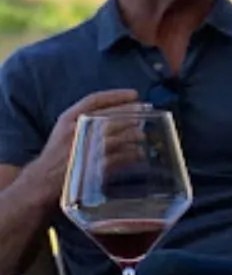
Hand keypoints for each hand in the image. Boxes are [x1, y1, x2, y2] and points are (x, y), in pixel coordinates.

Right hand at [25, 89, 139, 207]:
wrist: (43, 180)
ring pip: (118, 137)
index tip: (134, 94)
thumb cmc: (59, 154)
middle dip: (132, 114)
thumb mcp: (66, 129)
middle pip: (111, 117)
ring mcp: (85, 149)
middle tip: (146, 112)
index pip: (95, 100)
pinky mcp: (93, 167)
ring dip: (134, 134)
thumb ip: (87, 119)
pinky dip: (132, 154)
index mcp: (68, 118)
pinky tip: (139, 153)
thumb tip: (121, 112)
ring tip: (142, 135)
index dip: (117, 95)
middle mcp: (76, 131)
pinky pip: (119, 158)